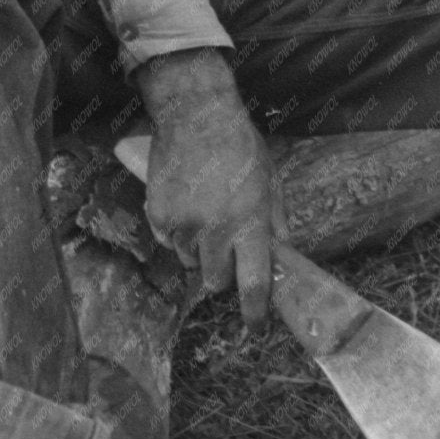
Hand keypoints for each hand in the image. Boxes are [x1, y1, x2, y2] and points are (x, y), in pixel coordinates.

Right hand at [134, 48, 288, 327]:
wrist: (195, 112)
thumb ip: (276, 221)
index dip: (254, 311)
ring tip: (205, 211)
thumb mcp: (270, 180)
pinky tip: (185, 201)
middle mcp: (214, 229)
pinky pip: (167, 239)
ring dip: (199, 248)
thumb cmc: (240, 143)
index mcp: (249, 223)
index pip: (252, 283)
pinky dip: (176, 230)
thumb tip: (282, 255)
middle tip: (227, 247)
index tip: (256, 326)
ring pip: (189, 259)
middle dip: (222, 273)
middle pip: (215, 281)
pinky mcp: (157, 213)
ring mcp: (182, 223)